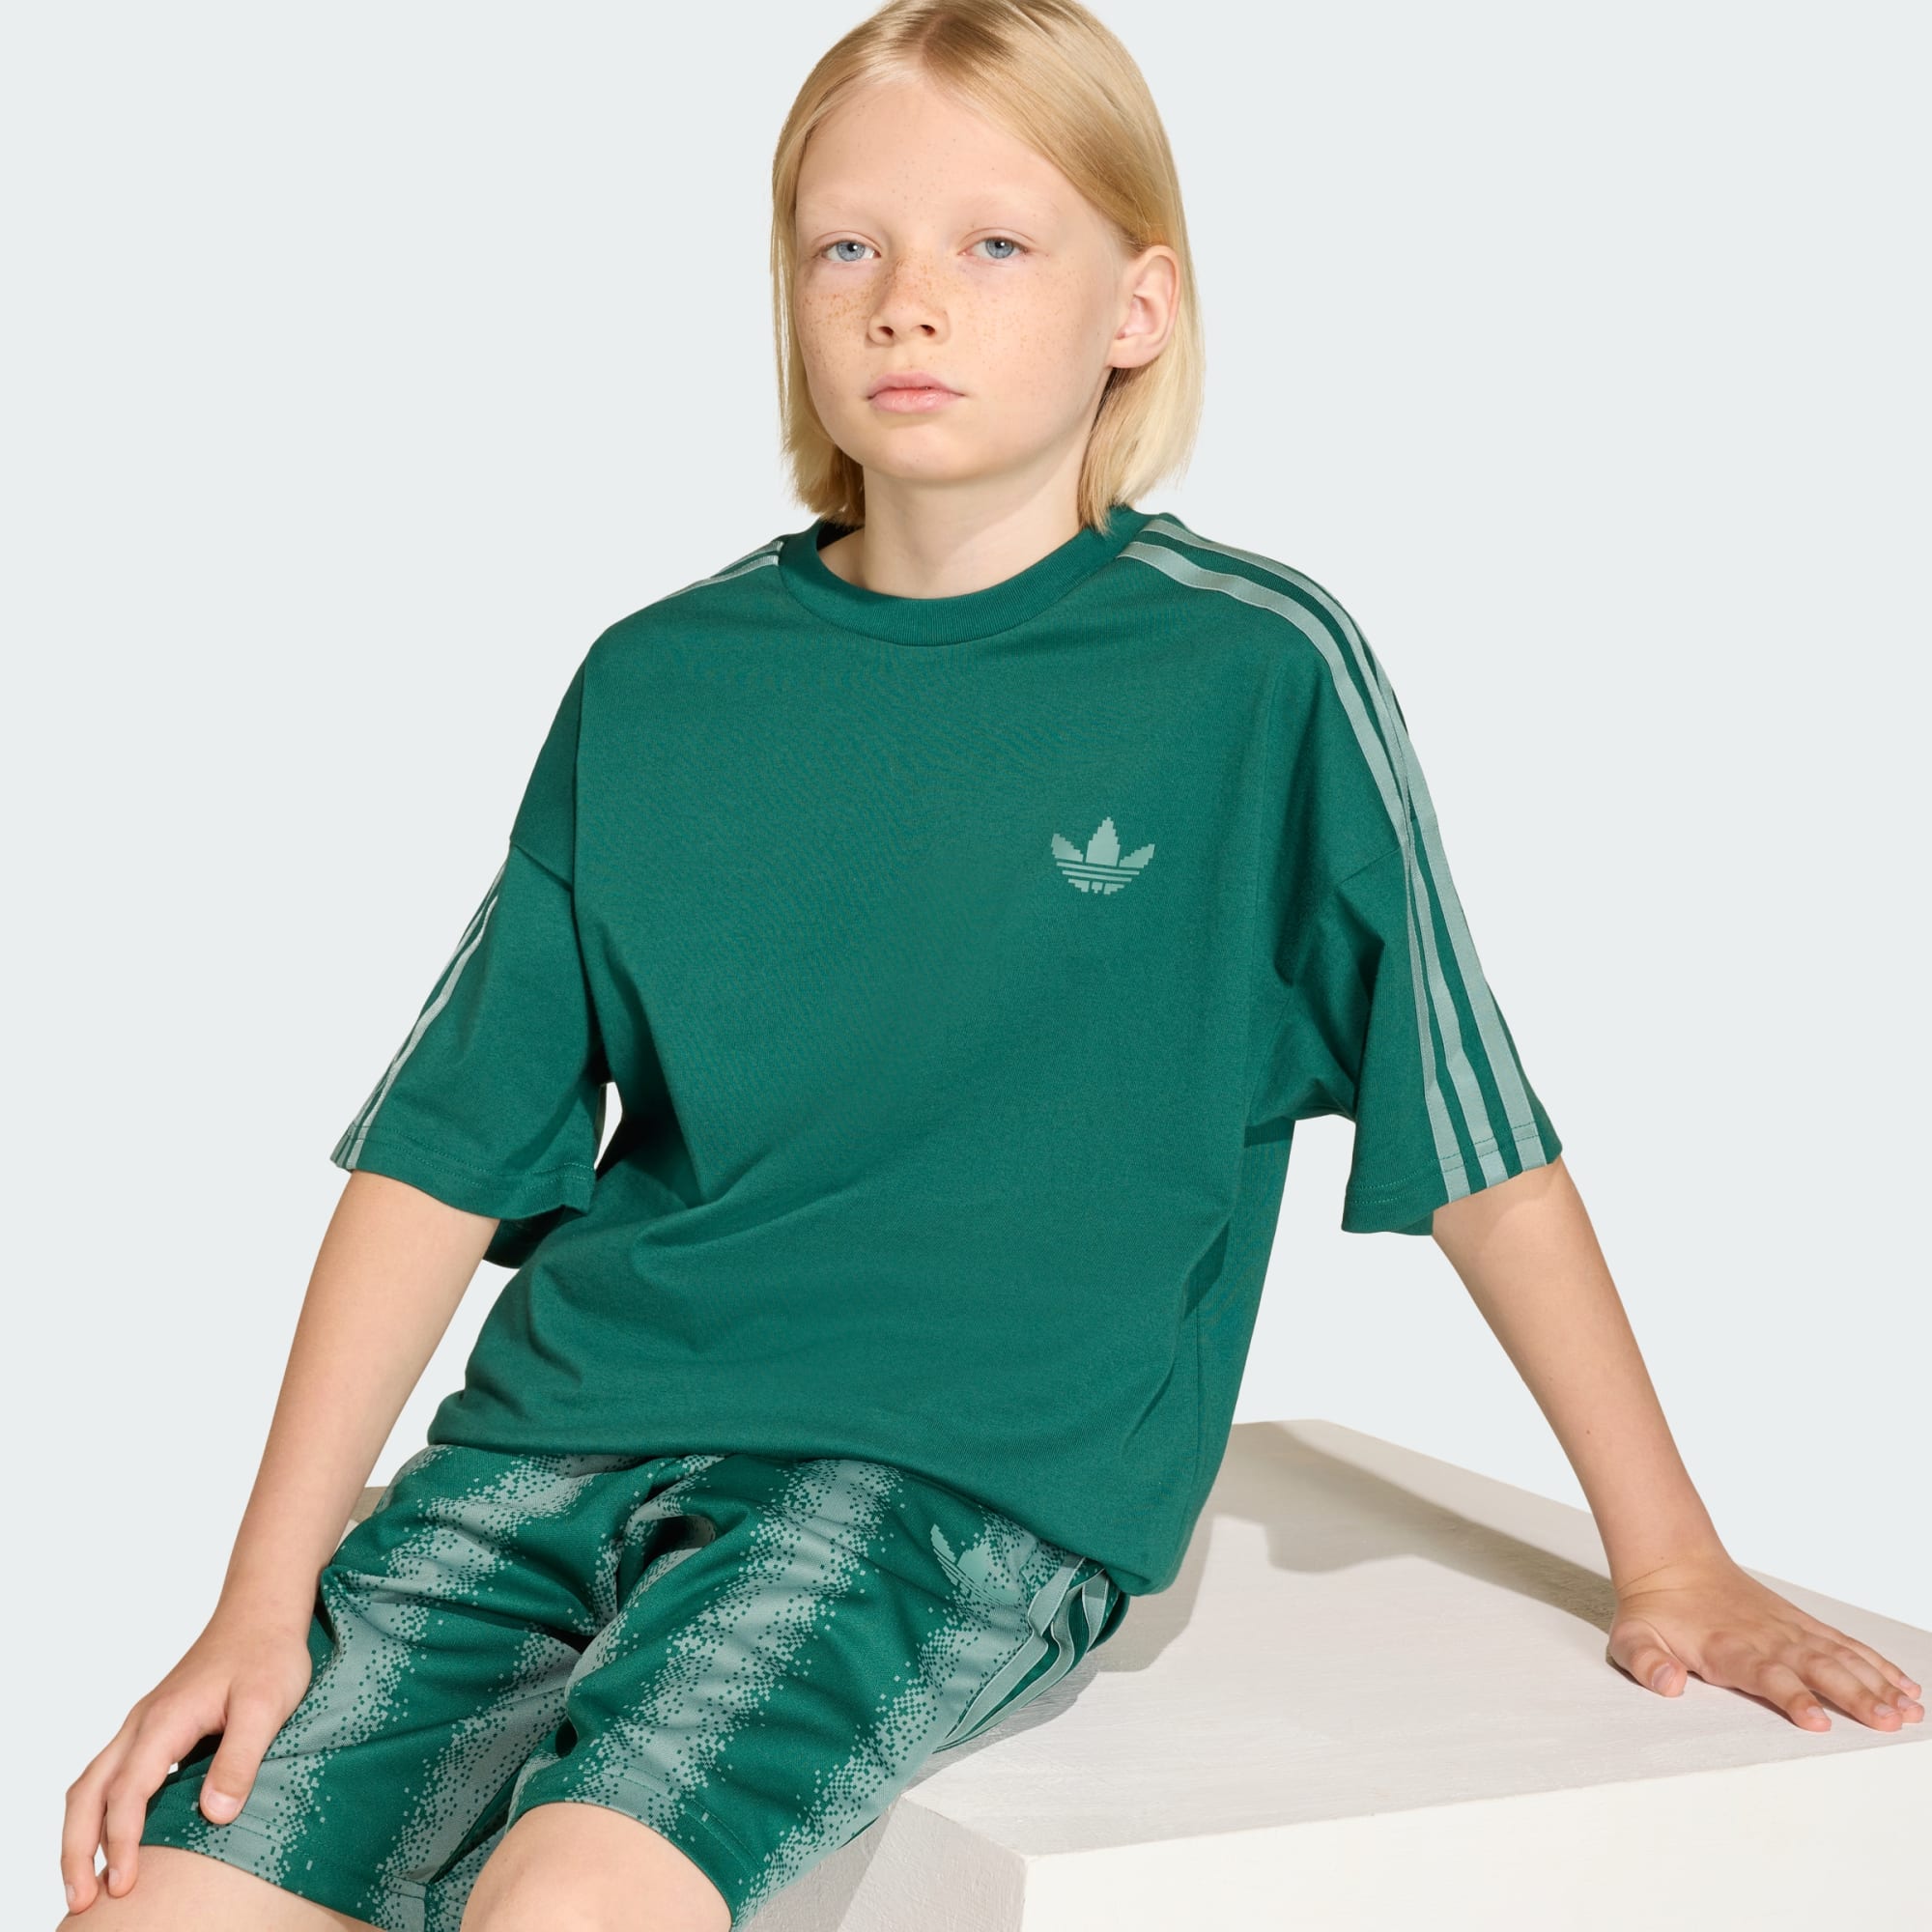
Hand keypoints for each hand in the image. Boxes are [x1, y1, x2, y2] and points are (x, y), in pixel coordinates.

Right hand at [60, 1607, 313, 1913]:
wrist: (263, 1608)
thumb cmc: (269, 1652)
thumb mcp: (267, 1705)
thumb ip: (239, 1759)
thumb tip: (215, 1816)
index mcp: (164, 1721)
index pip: (127, 1792)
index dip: (122, 1842)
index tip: (125, 1884)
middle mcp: (143, 1724)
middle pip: (88, 1793)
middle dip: (77, 1849)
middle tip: (83, 1900)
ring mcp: (146, 1723)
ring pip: (92, 1783)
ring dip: (82, 1833)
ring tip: (87, 1882)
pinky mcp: (157, 1725)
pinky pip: (112, 1773)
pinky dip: (100, 1810)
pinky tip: (118, 1836)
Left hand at [1608, 1550, 1922, 1730]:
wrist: (1670, 1561)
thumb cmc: (1653, 1610)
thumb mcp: (1631, 1637)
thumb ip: (1645, 1662)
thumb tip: (1667, 1683)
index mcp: (1728, 1647)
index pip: (1767, 1675)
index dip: (1792, 1697)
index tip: (1817, 1721)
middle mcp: (1766, 1638)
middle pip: (1816, 1667)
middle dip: (1853, 1695)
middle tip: (1887, 1721)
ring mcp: (1787, 1629)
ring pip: (1839, 1656)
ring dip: (1874, 1683)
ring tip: (1909, 1710)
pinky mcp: (1800, 1624)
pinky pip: (1844, 1644)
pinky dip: (1875, 1663)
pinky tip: (1904, 1685)